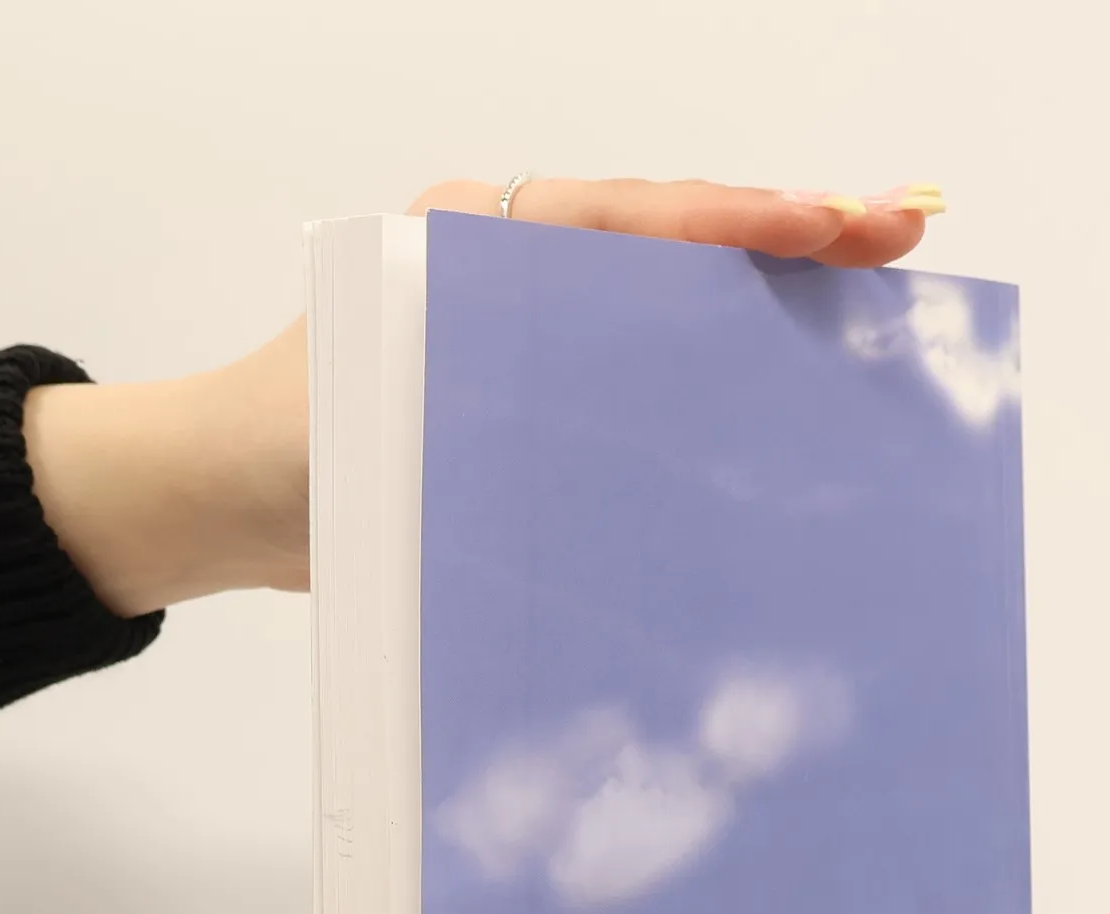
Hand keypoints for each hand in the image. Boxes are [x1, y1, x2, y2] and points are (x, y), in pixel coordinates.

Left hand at [25, 177, 942, 616]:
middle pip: (669, 238)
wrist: (210, 500)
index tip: (840, 222)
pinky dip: (708, 360)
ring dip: (761, 293)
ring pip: (662, 292)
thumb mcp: (383, 420)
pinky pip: (633, 358)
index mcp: (475, 242)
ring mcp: (518, 321)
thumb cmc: (279, 455)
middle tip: (899, 235)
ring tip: (869, 289)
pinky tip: (775, 385)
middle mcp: (506, 264)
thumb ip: (491, 410)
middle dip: (786, 233)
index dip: (741, 222)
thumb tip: (634, 446)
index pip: (632, 217)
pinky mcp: (520, 384)